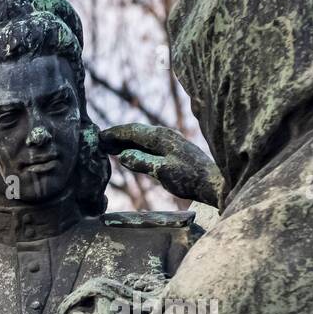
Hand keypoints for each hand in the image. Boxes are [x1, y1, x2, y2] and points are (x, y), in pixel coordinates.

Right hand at [100, 123, 222, 206]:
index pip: (132, 130)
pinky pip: (149, 145)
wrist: (212, 182)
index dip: (114, 133)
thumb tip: (123, 155)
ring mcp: (170, 141)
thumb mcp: (162, 172)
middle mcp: (164, 135)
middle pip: (136, 132)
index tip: (99, 136)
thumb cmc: (189, 179)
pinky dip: (137, 148)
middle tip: (100, 142)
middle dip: (118, 136)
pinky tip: (132, 154)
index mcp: (160, 137)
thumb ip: (142, 162)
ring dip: (126, 142)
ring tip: (111, 147)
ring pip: (142, 138)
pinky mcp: (173, 150)